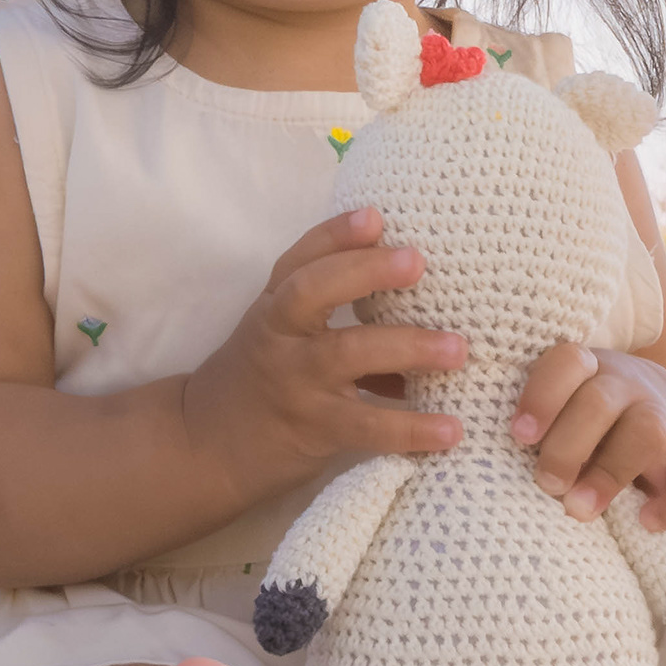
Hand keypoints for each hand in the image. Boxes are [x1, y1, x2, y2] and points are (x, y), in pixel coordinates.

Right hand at [179, 207, 466, 484]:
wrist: (206, 450)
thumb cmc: (264, 379)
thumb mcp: (284, 333)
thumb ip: (334, 306)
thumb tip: (422, 284)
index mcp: (275, 307)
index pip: (298, 260)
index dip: (334, 234)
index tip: (375, 215)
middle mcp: (279, 337)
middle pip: (310, 293)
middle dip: (363, 272)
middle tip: (418, 261)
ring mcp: (294, 383)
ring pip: (344, 356)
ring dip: (407, 348)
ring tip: (458, 349)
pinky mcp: (312, 430)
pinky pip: (365, 427)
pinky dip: (410, 429)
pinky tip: (451, 430)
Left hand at [510, 344, 665, 536]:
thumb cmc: (587, 429)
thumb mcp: (562, 413)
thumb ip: (537, 430)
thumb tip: (498, 470)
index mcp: (591, 370)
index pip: (569, 361)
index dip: (543, 395)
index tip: (520, 436)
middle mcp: (629, 389)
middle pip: (600, 401)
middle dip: (567, 446)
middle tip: (546, 484)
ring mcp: (664, 421)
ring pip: (649, 430)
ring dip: (609, 473)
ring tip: (579, 510)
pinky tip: (648, 521)